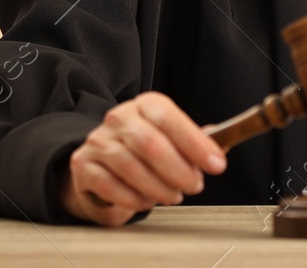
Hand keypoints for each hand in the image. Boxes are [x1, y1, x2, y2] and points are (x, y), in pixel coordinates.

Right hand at [59, 91, 226, 226]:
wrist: (101, 167)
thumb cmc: (144, 153)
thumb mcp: (171, 141)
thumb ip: (195, 143)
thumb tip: (222, 145)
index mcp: (145, 105)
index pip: (169, 118)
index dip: (195, 143)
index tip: (216, 164)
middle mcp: (119, 118)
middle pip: (151, 143)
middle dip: (179, 170)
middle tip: (194, 186)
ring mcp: (98, 141)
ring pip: (131, 166)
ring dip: (159, 187)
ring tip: (172, 196)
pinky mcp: (84, 166)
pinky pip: (110, 185)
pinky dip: (133, 198)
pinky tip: (146, 201)